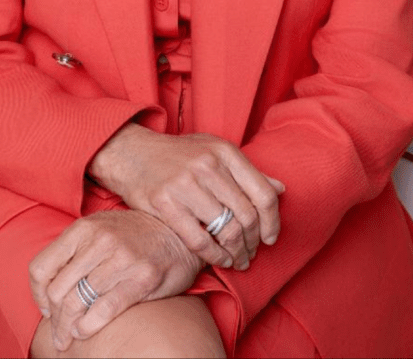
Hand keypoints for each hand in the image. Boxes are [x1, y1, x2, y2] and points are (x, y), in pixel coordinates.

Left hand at [29, 209, 202, 352]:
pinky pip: (104, 309)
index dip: (37, 294)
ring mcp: (120, 258)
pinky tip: (85, 331)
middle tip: (58, 333)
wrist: (177, 232)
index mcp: (83, 228)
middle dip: (54, 319)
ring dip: (68, 328)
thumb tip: (48, 289)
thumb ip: (75, 251)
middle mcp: (99, 240)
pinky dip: (89, 326)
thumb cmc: (133, 235)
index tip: (46, 307)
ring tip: (68, 338)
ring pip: (77, 302)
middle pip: (57, 291)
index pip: (40, 268)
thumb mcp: (99, 229)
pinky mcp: (141, 277)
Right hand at [89, 125, 284, 269]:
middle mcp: (208, 165)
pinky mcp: (165, 203)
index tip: (270, 238)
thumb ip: (247, 171)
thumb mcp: (214, 151)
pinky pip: (200, 240)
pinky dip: (215, 257)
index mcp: (224, 151)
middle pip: (247, 215)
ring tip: (238, 260)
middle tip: (252, 254)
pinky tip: (220, 261)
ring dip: (237, 253)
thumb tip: (280, 188)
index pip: (262, 192)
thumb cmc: (178, 155)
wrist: (132, 153)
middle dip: (254, 242)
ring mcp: (186, 184)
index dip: (272, 221)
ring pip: (226, 230)